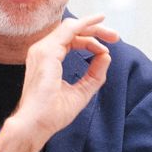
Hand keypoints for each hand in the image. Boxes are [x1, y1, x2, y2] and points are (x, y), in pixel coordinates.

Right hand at [0, 14, 117, 151]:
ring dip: (94, 28)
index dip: (90, 41)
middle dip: (95, 30)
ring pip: (71, 27)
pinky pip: (69, 30)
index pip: (70, 40)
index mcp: (47, 59)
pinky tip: (99, 26)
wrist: (36, 125)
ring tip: (113, 35)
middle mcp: (42, 51)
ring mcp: (43, 50)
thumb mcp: (81, 91)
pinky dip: (85, 26)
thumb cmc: (51, 114)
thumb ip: (94, 74)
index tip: (106, 51)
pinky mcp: (47, 52)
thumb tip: (105, 56)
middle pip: (71, 30)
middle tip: (115, 36)